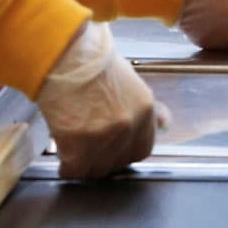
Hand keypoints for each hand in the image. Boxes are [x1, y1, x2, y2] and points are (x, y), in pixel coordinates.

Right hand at [33, 21, 160, 178]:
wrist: (61, 57)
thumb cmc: (91, 62)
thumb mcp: (130, 80)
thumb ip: (148, 108)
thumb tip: (165, 125)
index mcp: (144, 109)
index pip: (143, 149)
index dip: (125, 152)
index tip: (113, 150)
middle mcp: (129, 126)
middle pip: (119, 162)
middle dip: (105, 159)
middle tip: (90, 149)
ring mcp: (104, 137)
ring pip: (96, 170)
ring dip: (85, 165)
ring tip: (74, 150)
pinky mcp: (77, 146)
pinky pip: (73, 170)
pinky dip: (66, 167)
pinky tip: (62, 157)